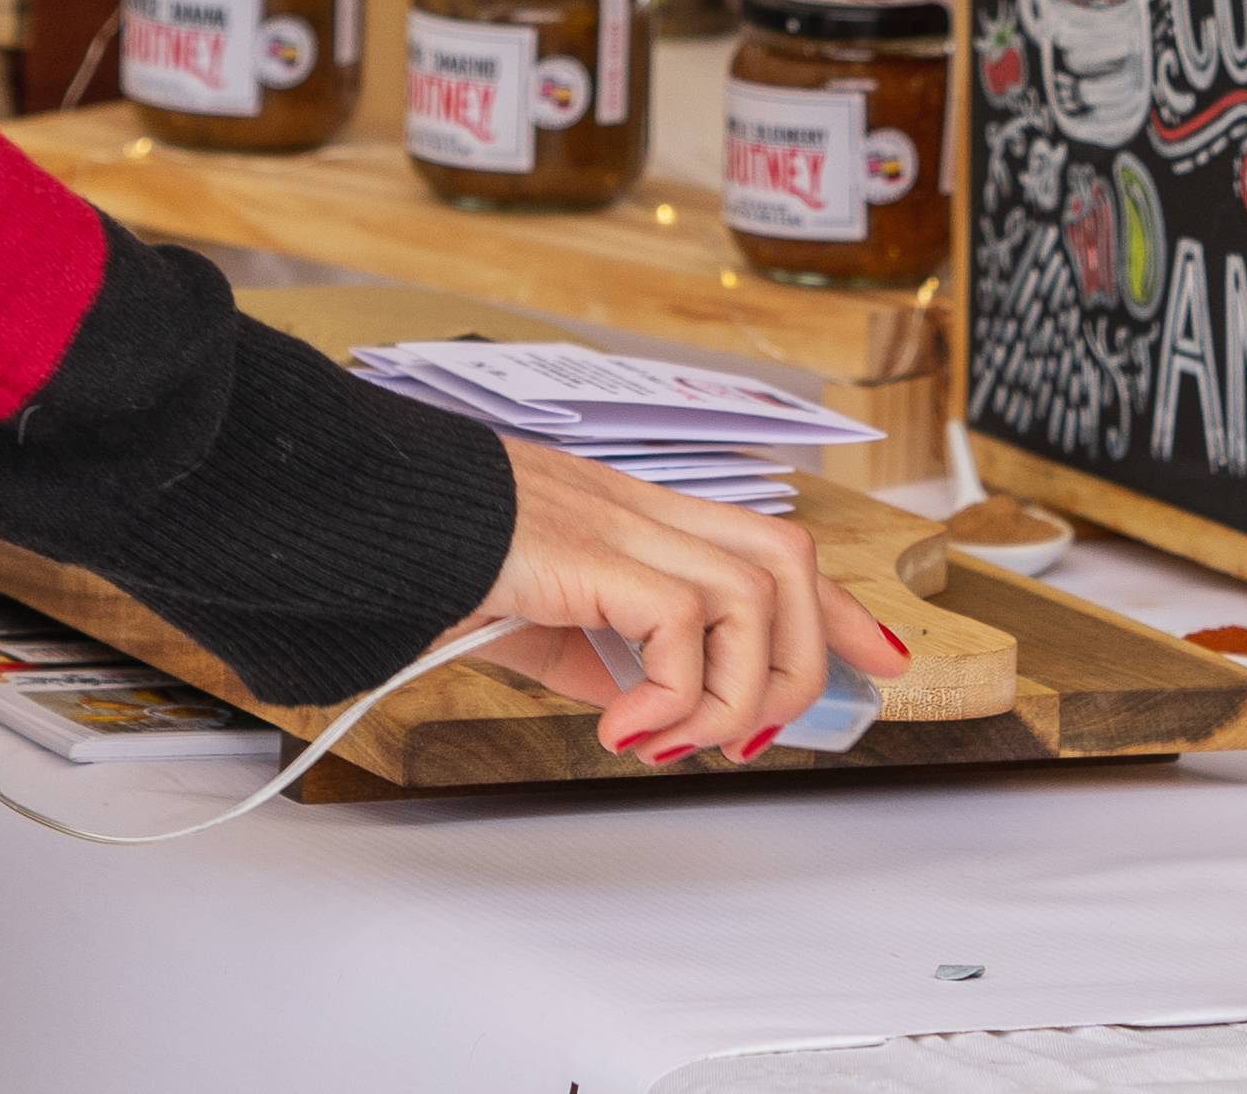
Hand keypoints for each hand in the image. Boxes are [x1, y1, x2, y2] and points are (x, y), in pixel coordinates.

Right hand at [464, 436, 914, 764]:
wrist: (368, 523)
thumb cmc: (434, 563)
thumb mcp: (533, 621)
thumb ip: (594, 654)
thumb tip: (640, 708)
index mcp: (635, 516)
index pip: (769, 545)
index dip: (837, 605)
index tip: (878, 658)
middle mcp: (641, 508)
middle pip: (788, 562)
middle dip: (800, 661)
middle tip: (749, 735)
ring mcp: (621, 523)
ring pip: (755, 593)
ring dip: (734, 691)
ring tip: (676, 738)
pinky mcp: (592, 552)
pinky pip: (682, 623)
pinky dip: (672, 693)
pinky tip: (622, 727)